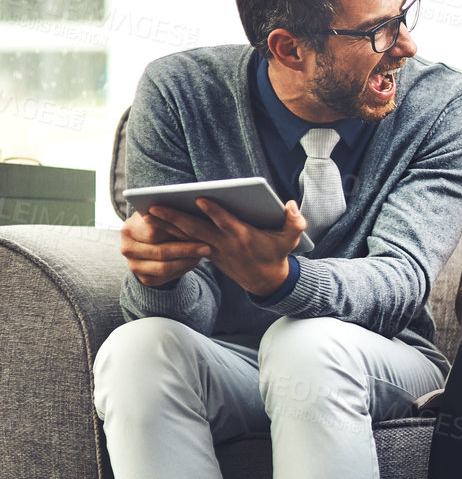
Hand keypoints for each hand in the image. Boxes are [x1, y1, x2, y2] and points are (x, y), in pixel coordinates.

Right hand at [119, 209, 210, 286]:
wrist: (147, 241)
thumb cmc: (159, 221)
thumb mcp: (161, 213)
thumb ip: (169, 213)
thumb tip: (196, 206)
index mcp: (129, 229)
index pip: (154, 233)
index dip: (177, 232)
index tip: (197, 231)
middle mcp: (128, 249)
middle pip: (161, 252)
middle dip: (186, 250)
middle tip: (207, 248)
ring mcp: (134, 266)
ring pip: (165, 267)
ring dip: (187, 261)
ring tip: (202, 254)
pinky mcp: (145, 279)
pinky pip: (167, 277)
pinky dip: (183, 269)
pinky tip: (193, 261)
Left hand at [147, 199, 306, 297]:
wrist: (265, 280)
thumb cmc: (277, 254)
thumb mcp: (291, 240)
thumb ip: (296, 222)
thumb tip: (292, 205)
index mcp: (244, 237)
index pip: (226, 223)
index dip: (214, 212)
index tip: (200, 198)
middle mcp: (225, 244)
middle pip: (197, 230)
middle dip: (175, 219)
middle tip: (155, 208)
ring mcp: (213, 250)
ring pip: (187, 236)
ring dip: (167, 226)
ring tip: (148, 213)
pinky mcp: (207, 253)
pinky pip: (186, 242)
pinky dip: (171, 233)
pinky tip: (156, 224)